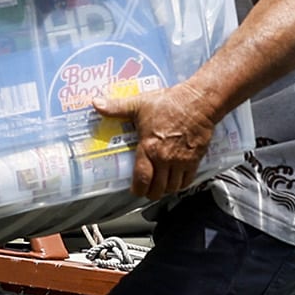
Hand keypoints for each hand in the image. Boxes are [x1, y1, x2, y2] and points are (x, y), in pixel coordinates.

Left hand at [95, 81, 220, 199]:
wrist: (199, 102)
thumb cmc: (170, 103)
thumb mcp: (139, 104)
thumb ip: (116, 107)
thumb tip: (96, 104)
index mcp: (149, 147)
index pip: (142, 179)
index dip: (138, 189)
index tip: (135, 190)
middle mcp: (165, 158)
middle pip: (157, 189)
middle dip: (151, 192)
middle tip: (147, 189)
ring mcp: (181, 161)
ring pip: (172, 188)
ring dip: (165, 189)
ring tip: (161, 185)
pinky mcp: (195, 160)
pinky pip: (187, 181)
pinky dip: (181, 185)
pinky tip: (176, 180)